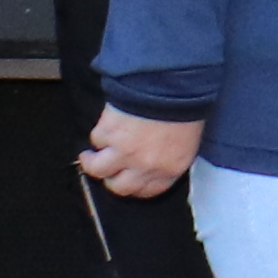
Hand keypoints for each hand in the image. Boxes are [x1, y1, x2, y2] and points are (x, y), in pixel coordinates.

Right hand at [78, 104, 202, 199]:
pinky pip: (96, 141)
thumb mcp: (186, 139)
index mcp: (170, 167)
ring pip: (98, 169)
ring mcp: (124, 152)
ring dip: (92, 162)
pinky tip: (103, 129)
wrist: (171, 85)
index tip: (128, 182)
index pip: (148, 191)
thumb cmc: (184, 106)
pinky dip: (98, 135)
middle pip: (119, 187)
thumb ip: (168, 156)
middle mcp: (146, 165)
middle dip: (112, 179)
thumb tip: (154, 161)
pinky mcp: (108, 135)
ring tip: (90, 156)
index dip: (135, 188)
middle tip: (108, 170)